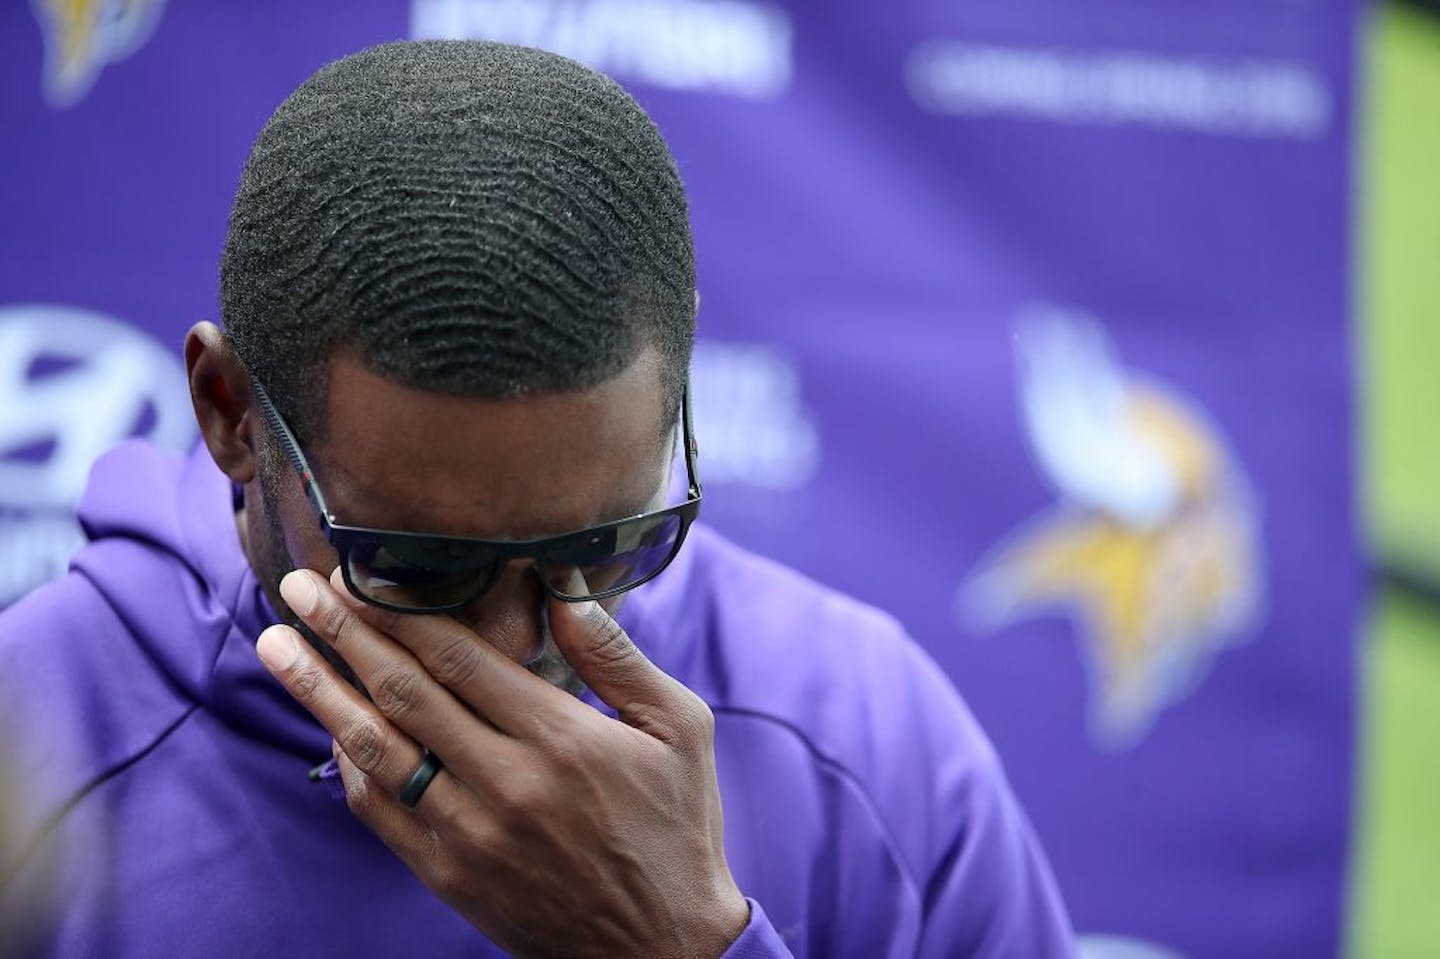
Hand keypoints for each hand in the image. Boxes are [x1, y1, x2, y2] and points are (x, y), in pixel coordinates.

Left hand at [257, 567, 748, 957]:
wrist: (662, 947)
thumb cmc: (677, 826)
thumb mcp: (680, 729)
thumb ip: (617, 657)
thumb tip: (565, 589)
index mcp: (563, 739)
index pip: (460, 660)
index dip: (400, 613)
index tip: (358, 576)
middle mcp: (507, 783)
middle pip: (403, 693)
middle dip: (343, 633)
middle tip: (298, 588)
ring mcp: (471, 834)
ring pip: (375, 749)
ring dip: (320, 692)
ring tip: (279, 647)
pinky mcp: (450, 875)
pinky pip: (379, 811)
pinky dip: (346, 763)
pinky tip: (330, 725)